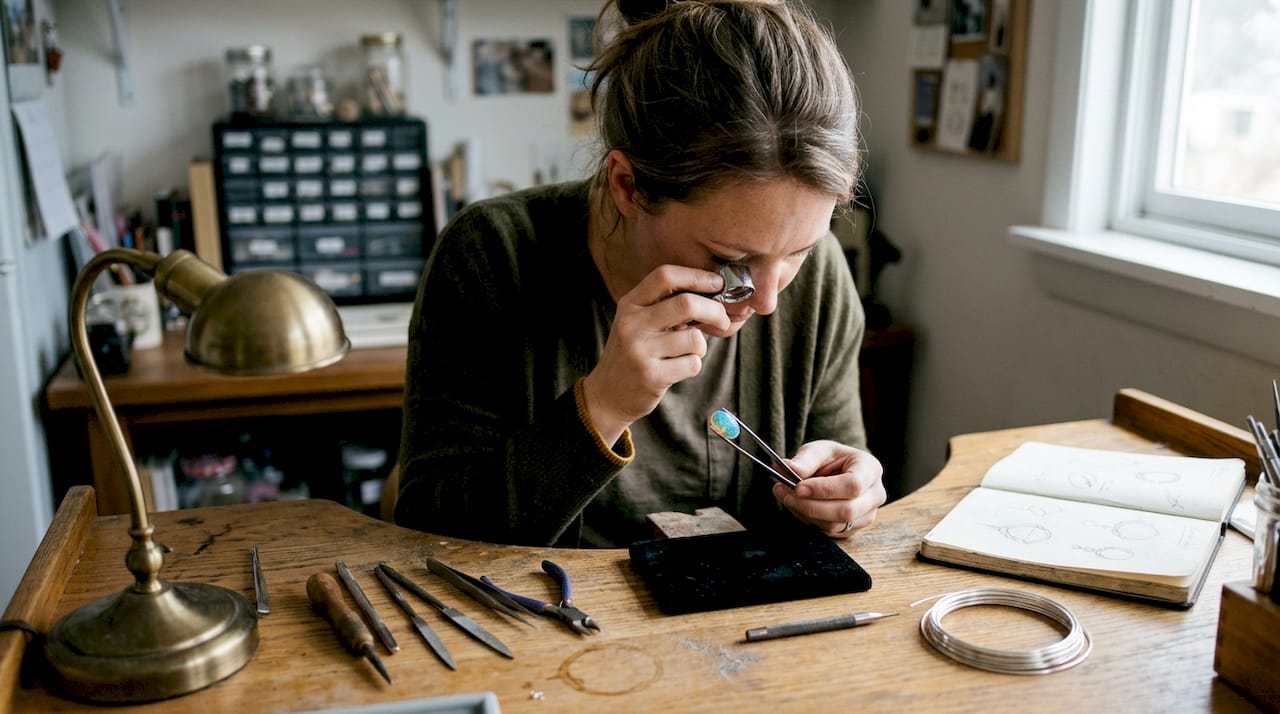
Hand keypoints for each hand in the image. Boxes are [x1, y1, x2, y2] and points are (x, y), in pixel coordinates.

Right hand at [581, 265, 729, 443]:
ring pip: (694, 338)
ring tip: (686, 352)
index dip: (697, 276)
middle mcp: (632, 324)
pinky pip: (692, 363)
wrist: (607, 395)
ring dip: (700, 346)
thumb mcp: (637, 322)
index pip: (665, 275)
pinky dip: (693, 365)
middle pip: (686, 303)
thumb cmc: (632, 354)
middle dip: (714, 311)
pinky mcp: (651, 376)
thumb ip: (665, 306)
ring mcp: (640, 351)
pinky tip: (678, 368)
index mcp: (630, 304)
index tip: (717, 284)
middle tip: (722, 320)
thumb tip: (713, 295)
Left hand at [773, 440, 885, 537]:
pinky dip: (809, 521)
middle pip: (847, 510)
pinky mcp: (853, 529)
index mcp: (871, 469)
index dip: (824, 489)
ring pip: (836, 525)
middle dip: (811, 506)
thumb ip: (804, 460)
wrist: (837, 472)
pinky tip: (798, 506)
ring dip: (806, 514)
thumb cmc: (830, 459)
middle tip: (786, 495)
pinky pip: (829, 532)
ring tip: (787, 497)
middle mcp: (875, 494)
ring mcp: (867, 515)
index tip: (798, 487)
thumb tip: (789, 469)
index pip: (853, 485)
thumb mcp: (818, 450)